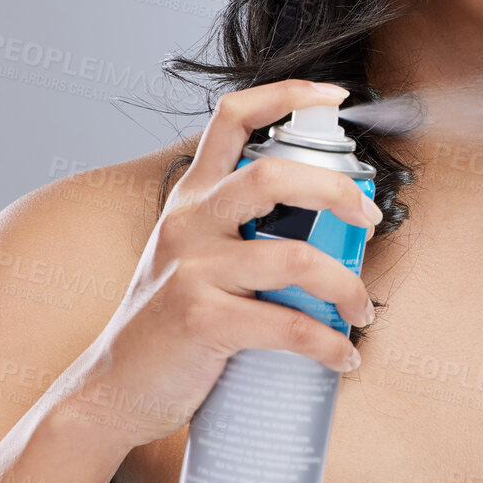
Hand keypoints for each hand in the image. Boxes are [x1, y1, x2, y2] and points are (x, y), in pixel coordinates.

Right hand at [58, 79, 381, 449]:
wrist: (113, 388)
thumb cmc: (169, 321)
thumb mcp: (191, 254)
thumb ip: (241, 228)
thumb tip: (327, 219)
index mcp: (191, 197)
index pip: (231, 118)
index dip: (285, 94)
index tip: (335, 95)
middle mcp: (188, 222)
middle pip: (272, 177)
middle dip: (335, 191)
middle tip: (368, 218)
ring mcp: (192, 270)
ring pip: (294, 257)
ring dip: (346, 285)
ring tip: (362, 311)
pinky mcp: (200, 320)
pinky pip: (287, 325)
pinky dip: (327, 342)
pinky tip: (342, 355)